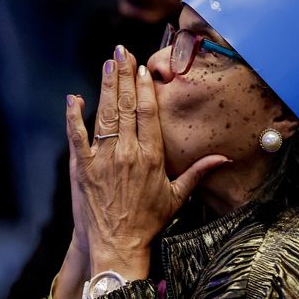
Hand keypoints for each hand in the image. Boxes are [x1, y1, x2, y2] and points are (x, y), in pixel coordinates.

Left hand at [65, 45, 229, 278]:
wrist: (117, 246)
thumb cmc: (148, 222)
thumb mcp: (178, 196)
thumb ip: (199, 171)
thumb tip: (224, 158)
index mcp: (151, 156)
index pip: (147, 112)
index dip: (143, 87)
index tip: (143, 68)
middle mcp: (127, 153)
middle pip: (125, 106)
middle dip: (123, 76)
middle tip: (121, 51)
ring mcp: (102, 159)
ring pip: (104, 115)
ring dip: (105, 87)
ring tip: (107, 64)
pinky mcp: (81, 168)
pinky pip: (76, 137)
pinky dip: (74, 116)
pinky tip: (74, 98)